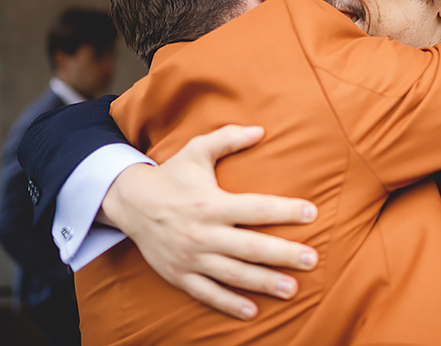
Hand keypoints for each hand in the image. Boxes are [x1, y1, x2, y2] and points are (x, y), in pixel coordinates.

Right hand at [101, 125, 318, 320]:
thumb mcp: (197, 150)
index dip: (285, 210)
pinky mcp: (179, 275)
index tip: (312, 213)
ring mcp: (191, 257)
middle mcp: (203, 233)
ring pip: (233, 274)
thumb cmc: (172, 175)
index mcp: (211, 203)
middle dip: (283, 254)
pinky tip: (253, 311)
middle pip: (250, 247)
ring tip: (292, 289)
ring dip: (264, 283)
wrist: (129, 203)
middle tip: (312, 259)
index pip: (256, 208)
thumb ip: (229, 138)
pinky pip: (207, 293)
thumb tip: (261, 129)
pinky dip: (229, 304)